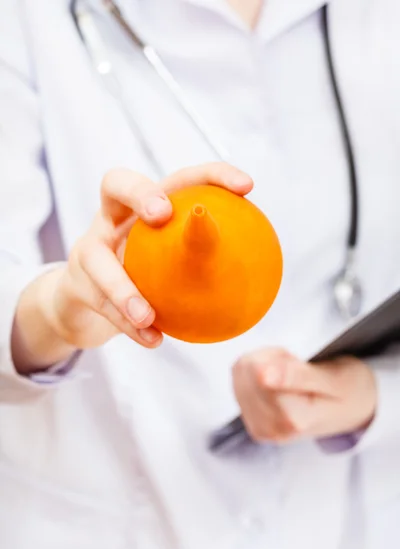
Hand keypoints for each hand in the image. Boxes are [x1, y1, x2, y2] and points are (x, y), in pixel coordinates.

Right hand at [13, 163, 252, 372]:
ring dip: (123, 288)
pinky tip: (153, 340)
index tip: (246, 187)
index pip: (179, 179)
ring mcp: (88, 248)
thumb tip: (263, 277)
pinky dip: (126, 325)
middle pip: (116, 184)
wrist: (86, 301)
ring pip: (98, 260)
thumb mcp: (173, 267)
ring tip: (146, 314)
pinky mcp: (74, 284)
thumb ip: (204, 265)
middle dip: (140, 193)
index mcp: (145, 208)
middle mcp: (112, 218)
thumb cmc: (142, 278)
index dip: (210, 175)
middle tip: (161, 214)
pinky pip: (101, 305)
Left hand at [232, 348, 376, 441]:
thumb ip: (296, 376)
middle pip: (246, 370)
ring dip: (263, 364)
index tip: (300, 364)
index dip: (278, 357)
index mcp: (292, 420)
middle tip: (297, 368)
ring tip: (290, 375)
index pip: (258, 371)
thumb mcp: (331, 378)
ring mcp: (259, 429)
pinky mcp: (252, 423)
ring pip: (239, 373)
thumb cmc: (347, 389)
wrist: (352, 409)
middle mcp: (271, 429)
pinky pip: (238, 381)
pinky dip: (256, 373)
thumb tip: (261, 374)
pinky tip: (279, 382)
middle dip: (270, 359)